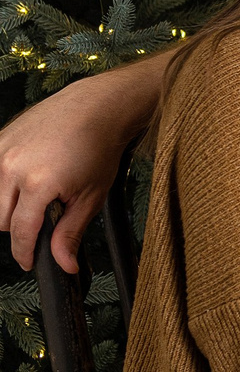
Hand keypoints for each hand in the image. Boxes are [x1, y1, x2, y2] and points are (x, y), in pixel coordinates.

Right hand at [1, 73, 139, 272]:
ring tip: (38, 198)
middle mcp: (12, 167)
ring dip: (10, 207)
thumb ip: (71, 233)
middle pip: (1, 219)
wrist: (95, 108)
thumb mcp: (91, 196)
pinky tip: (27, 179)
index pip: (20, 232)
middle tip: (44, 219)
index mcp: (37, 184)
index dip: (24, 252)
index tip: (29, 262)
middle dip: (20, 227)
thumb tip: (63, 264)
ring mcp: (1, 152)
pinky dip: (5, 184)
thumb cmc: (98, 147)